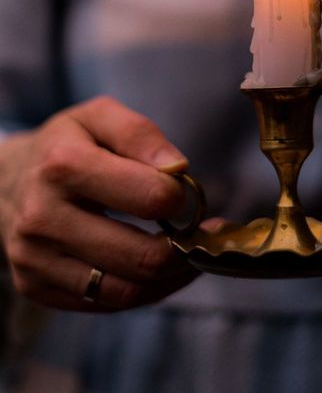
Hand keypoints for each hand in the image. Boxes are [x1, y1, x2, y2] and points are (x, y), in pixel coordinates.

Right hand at [0, 97, 201, 310]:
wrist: (6, 179)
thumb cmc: (66, 145)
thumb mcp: (100, 117)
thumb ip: (141, 134)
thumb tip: (178, 170)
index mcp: (64, 165)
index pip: (150, 198)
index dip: (182, 198)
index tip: (188, 193)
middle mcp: (44, 217)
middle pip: (142, 256)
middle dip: (186, 248)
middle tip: (201, 234)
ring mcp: (35, 258)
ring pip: (128, 291)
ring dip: (171, 277)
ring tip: (188, 254)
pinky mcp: (35, 286)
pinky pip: (107, 304)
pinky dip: (145, 292)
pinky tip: (159, 270)